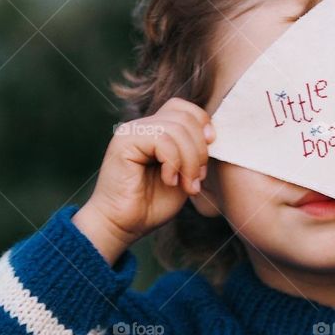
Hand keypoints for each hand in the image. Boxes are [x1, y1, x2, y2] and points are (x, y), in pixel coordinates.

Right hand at [73, 99, 214, 264]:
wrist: (122, 226)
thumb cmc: (151, 206)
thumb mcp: (183, 176)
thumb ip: (193, 153)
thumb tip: (212, 135)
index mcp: (155, 130)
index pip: (184, 109)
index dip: (202, 126)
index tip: (208, 154)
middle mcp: (142, 126)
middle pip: (185, 117)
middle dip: (199, 151)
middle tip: (195, 180)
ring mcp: (131, 131)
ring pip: (176, 128)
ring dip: (189, 161)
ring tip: (185, 185)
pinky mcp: (124, 142)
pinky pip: (162, 140)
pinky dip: (173, 163)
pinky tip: (169, 181)